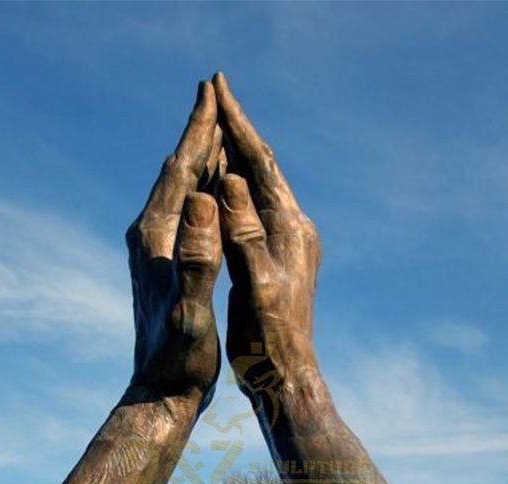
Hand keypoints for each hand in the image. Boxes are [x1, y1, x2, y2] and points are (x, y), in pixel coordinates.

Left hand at [0, 82, 227, 483]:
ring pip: (178, 193)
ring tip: (216, 133)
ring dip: (197, 161)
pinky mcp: (165, 268)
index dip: (196, 133)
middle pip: (174, 174)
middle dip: (195, 135)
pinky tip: (211, 192)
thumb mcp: (190, 312)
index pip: (177, 172)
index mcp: (155, 240)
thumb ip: (196, 258)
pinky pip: (184, 217)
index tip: (211, 94)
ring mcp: (154, 253)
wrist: (159, 394)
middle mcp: (148, 239)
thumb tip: (201, 200)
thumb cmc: (178, 360)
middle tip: (213, 96)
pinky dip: (198, 193)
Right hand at [212, 73, 321, 400]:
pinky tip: (220, 186)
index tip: (217, 85)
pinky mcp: (276, 258)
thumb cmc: (269, 338)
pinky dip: (234, 190)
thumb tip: (234, 181)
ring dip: (236, 156)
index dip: (239, 124)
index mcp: (290, 229)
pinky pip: (252, 212)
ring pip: (257, 188)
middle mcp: (293, 229)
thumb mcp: (256, 285)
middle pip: (262, 167)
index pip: (262, 163)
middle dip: (237, 130)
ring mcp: (287, 243)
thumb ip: (245, 235)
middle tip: (214, 91)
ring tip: (214, 126)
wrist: (285, 374)